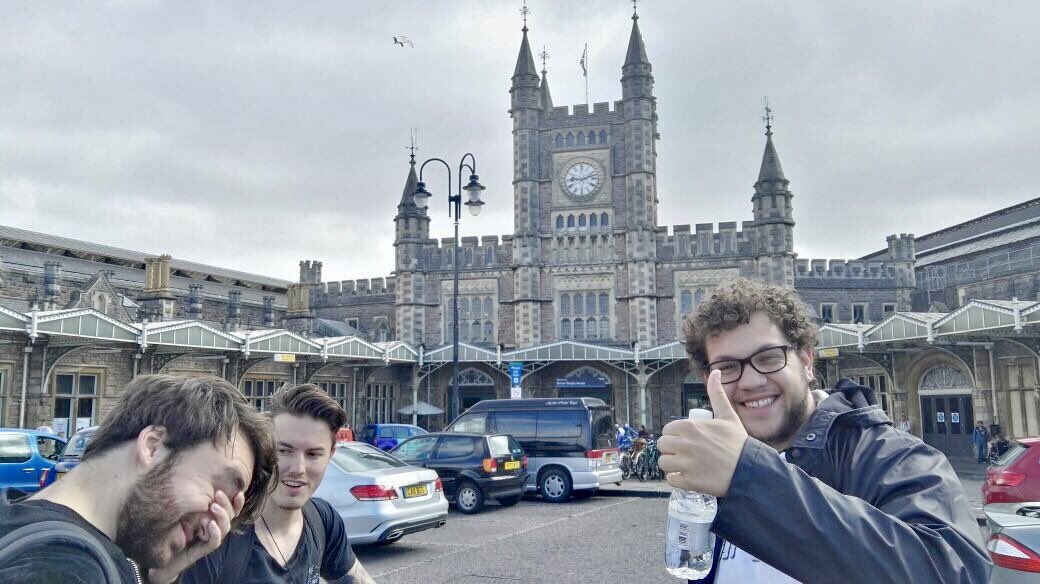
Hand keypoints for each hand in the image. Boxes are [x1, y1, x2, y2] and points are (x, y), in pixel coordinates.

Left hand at [147, 490, 244, 583]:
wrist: (167, 556)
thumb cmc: (176, 532)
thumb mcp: (187, 513)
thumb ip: (197, 504)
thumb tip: (201, 484)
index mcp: (215, 520)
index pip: (232, 511)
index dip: (238, 503)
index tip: (239, 493)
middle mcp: (216, 529)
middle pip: (230, 516)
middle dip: (226, 504)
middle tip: (218, 494)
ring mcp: (211, 539)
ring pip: (225, 528)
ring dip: (221, 515)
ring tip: (212, 506)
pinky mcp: (203, 549)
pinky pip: (215, 541)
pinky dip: (215, 532)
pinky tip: (210, 523)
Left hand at [657, 370, 748, 496]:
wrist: (749, 470)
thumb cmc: (738, 443)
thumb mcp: (728, 416)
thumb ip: (717, 394)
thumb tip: (715, 371)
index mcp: (690, 427)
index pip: (668, 430)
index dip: (675, 435)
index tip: (686, 440)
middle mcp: (684, 444)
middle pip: (662, 445)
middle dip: (671, 449)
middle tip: (686, 453)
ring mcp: (685, 463)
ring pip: (663, 462)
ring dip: (672, 465)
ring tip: (686, 465)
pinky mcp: (688, 481)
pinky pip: (671, 479)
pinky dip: (677, 479)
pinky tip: (688, 476)